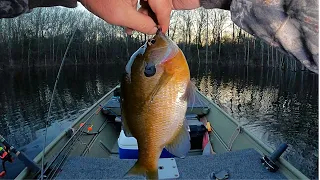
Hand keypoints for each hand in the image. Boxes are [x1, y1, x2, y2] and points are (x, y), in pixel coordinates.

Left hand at [79, 0, 199, 34]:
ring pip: (151, 2)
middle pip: (159, 3)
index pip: (163, 5)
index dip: (163, 20)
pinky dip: (138, 10)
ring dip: (143, 16)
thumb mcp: (120, 15)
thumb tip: (153, 29)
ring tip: (132, 26)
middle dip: (152, 18)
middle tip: (146, 30)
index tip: (161, 31)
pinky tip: (130, 19)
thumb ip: (141, 24)